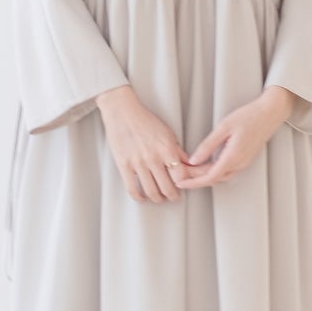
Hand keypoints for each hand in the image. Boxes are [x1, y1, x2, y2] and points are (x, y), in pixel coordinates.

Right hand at [95, 85, 208, 203]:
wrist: (123, 112)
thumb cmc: (146, 120)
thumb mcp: (168, 133)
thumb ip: (178, 151)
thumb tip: (189, 166)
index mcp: (167, 149)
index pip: (181, 176)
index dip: (184, 186)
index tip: (182, 188)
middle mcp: (154, 158)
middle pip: (167, 188)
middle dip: (172, 196)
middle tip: (172, 197)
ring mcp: (138, 163)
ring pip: (151, 191)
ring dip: (157, 199)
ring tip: (159, 198)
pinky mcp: (124, 165)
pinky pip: (132, 188)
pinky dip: (139, 197)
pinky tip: (142, 198)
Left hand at [177, 86, 296, 190]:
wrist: (270, 113)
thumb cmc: (249, 116)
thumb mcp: (224, 127)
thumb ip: (208, 145)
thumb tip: (194, 160)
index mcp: (233, 157)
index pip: (209, 177)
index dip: (193, 182)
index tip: (181, 183)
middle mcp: (239, 163)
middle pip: (213, 178)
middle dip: (195, 178)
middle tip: (180, 173)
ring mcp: (244, 163)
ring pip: (220, 176)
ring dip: (204, 175)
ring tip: (189, 169)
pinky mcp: (245, 159)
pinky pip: (226, 171)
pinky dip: (213, 171)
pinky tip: (205, 165)